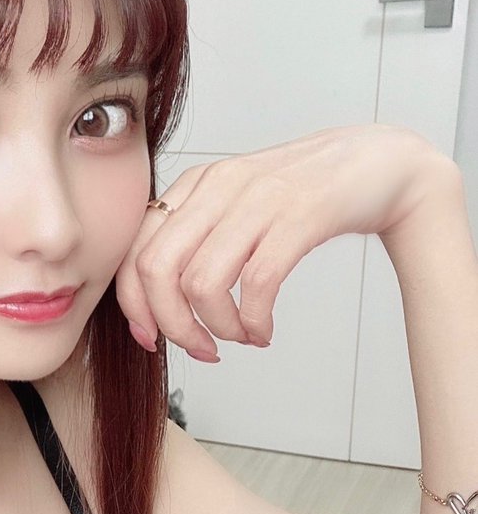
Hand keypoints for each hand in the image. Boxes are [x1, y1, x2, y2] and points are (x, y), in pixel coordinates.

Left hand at [115, 123, 448, 360]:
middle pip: (158, 271)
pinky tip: (263, 331)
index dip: (135, 307)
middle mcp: (218, 187)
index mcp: (194, 186)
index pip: (136, 252)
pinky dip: (254, 322)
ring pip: (202, 283)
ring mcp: (258, 199)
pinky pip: (256, 284)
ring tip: (240, 337)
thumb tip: (159, 307)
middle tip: (199, 348)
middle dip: (172, 326)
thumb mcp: (235, 207)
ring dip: (217, 328)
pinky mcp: (299, 216)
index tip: (151, 340)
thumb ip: (196, 243)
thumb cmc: (301, 197)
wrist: (377, 164)